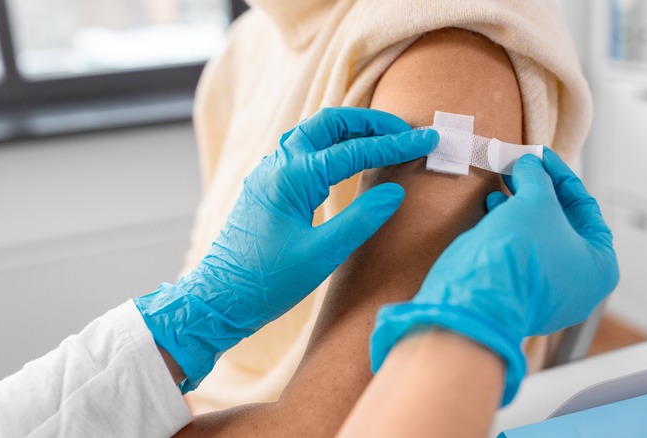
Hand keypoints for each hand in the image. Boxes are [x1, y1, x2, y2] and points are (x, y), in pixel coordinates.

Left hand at [136, 108, 438, 390]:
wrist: (219, 299)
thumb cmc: (268, 282)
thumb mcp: (322, 254)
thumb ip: (361, 219)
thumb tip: (395, 192)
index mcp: (292, 176)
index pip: (355, 150)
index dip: (395, 144)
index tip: (427, 139)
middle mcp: (278, 166)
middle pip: (329, 123)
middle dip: (370, 122)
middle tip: (404, 131)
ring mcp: (269, 174)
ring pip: (314, 134)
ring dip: (349, 131)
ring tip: (383, 140)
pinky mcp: (268, 188)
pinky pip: (303, 153)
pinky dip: (331, 148)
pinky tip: (348, 162)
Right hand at [369, 148, 618, 404]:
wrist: (475, 298)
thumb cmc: (519, 255)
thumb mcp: (536, 202)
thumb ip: (537, 177)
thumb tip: (529, 164)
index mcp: (599, 265)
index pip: (585, 208)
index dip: (560, 176)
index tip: (539, 156)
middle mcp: (576, 284)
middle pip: (560, 224)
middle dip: (537, 191)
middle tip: (519, 166)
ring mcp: (544, 292)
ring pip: (535, 237)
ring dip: (519, 207)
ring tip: (503, 182)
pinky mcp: (514, 293)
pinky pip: (516, 253)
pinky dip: (506, 228)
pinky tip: (491, 206)